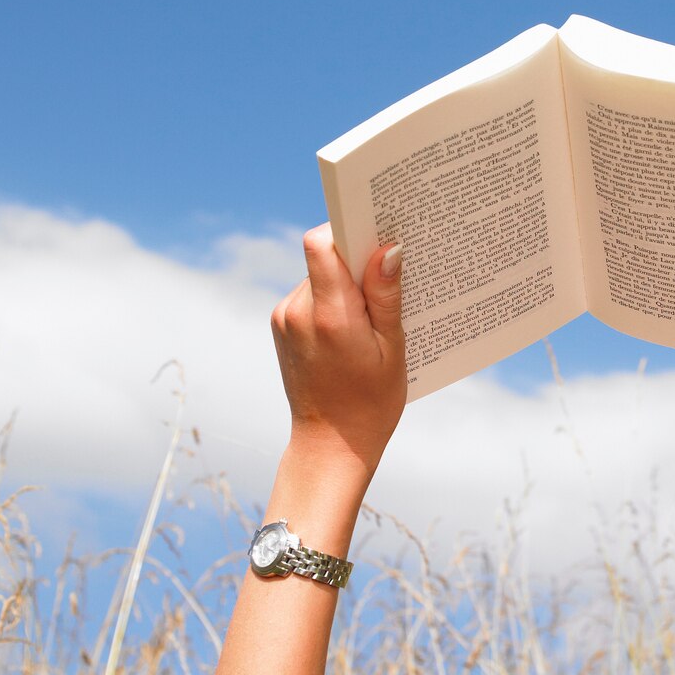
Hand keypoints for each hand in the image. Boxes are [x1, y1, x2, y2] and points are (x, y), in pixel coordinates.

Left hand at [269, 225, 406, 488]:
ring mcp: (284, 318)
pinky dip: (334, 299)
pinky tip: (356, 328)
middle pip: (325, 256)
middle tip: (392, 278)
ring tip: (375, 315)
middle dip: (357, 260)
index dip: (348, 228)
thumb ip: (385, 295)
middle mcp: (297, 310)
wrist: (329, 446)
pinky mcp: (282, 325)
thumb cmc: (370, 404)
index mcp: (328, 315)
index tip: (379, 232)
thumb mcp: (391, 349)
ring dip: (347, 282)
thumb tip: (388, 248)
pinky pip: (311, 293)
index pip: (322, 243)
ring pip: (320, 274)